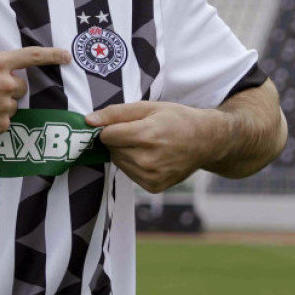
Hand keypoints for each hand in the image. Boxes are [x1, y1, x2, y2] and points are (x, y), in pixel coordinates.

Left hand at [85, 101, 226, 192]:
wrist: (205, 141)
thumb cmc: (176, 119)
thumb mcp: (148, 107)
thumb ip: (115, 113)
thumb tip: (88, 120)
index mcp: (147, 136)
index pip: (107, 135)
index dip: (112, 127)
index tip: (126, 123)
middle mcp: (148, 160)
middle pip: (112, 150)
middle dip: (119, 140)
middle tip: (140, 133)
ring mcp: (151, 176)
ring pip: (119, 162)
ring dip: (125, 153)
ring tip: (146, 144)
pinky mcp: (153, 187)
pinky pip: (129, 174)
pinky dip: (134, 165)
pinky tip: (151, 157)